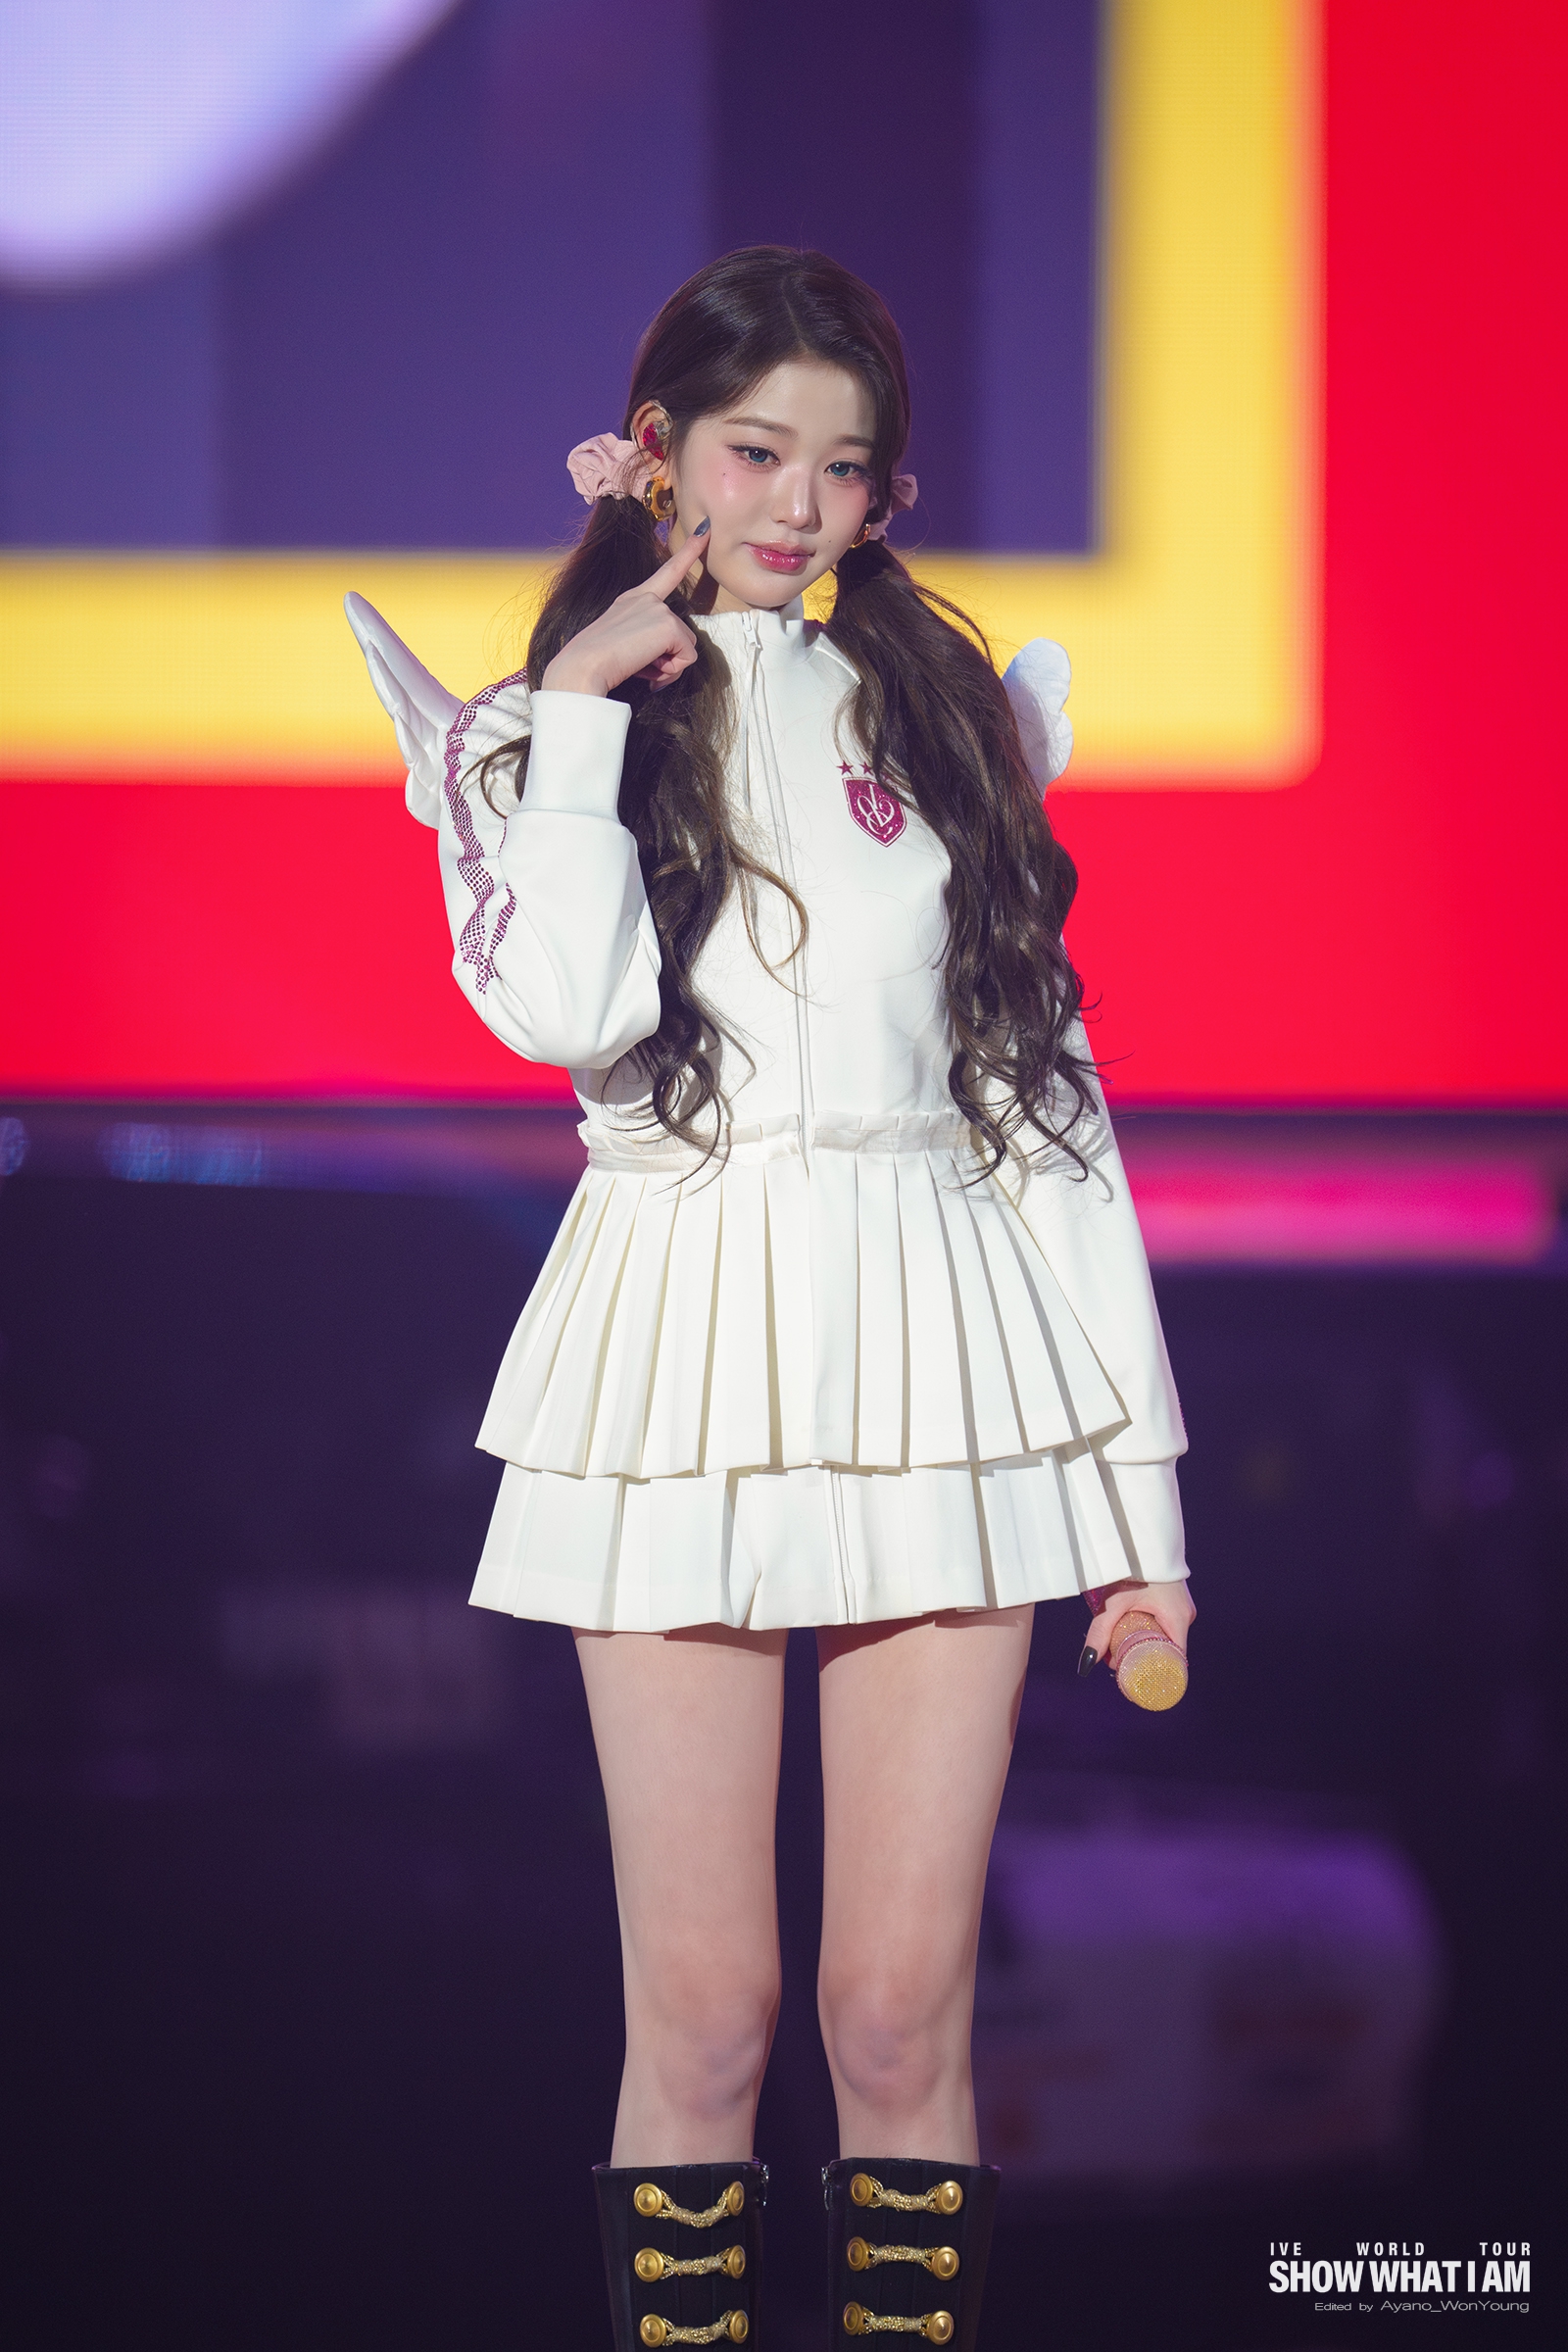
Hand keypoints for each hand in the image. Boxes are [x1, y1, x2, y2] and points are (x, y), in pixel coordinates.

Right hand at [541, 522, 709, 697]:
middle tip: (639, 666)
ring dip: (668, 667)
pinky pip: (687, 659)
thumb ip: (645, 642)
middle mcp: (647, 599)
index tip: (705, 530)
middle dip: (667, 659)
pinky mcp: (668, 625)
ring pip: (686, 648)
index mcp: (632, 599)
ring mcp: (658, 609)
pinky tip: (648, 671)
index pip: (666, 573)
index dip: (687, 552)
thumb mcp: (621, 644)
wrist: (582, 666)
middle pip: (680, 633)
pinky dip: (671, 672)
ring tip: (640, 667)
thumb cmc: (595, 664)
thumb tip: (665, 664)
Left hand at [1077, 1577, 1194, 1672]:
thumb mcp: (1114, 1604)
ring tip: (1119, 1651)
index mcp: (1179, 1619)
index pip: (1176, 1661)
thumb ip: (1100, 1633)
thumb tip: (1086, 1664)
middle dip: (1144, 1661)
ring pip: (1165, 1637)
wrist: (1138, 1537)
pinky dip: (1149, 1632)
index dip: (1158, 1675)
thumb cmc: (1131, 1568)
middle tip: (1118, 1665)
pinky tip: (1130, 1635)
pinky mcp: (1174, 1600)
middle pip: (1168, 1650)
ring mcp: (1181, 1607)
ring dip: (1145, 1646)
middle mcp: (1185, 1616)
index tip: (1136, 1682)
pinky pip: (1165, 1625)